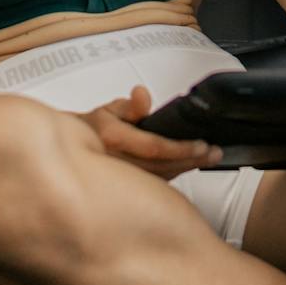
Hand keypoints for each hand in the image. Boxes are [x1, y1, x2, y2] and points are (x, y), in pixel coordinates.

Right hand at [79, 87, 213, 177]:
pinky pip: (156, 184)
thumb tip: (142, 95)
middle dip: (191, 161)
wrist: (72, 153)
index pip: (154, 147)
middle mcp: (117, 163)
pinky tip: (188, 167)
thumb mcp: (109, 109)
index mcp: (112, 139)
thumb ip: (130, 105)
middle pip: (163, 167)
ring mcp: (121, 180)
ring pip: (161, 179)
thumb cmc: (92, 130)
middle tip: (214, 153)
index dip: (181, 148)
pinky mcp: (127, 189)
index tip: (202, 145)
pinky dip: (174, 176)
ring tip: (208, 158)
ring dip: (186, 169)